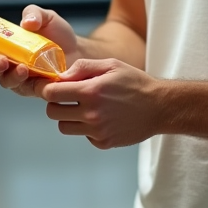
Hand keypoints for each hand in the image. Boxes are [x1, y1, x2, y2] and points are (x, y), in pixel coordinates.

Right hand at [0, 4, 80, 96]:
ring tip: (2, 60)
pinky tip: (22, 69)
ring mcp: (9, 76)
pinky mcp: (27, 87)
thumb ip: (33, 13)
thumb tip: (26, 22)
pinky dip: (16, 77)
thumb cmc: (56, 35)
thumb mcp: (44, 16)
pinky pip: (16, 86)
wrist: (79, 52)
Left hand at [37, 58, 162, 148]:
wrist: (160, 107)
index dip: (47, 88)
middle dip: (55, 103)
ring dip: (68, 117)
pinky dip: (86, 128)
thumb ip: (82, 67)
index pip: (51, 93)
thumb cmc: (135, 82)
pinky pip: (83, 136)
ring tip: (83, 108)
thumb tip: (60, 77)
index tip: (52, 87)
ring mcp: (97, 131)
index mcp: (91, 92)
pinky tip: (100, 118)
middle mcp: (91, 114)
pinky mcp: (103, 143)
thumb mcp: (111, 65)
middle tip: (66, 97)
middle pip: (52, 113)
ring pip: (64, 127)